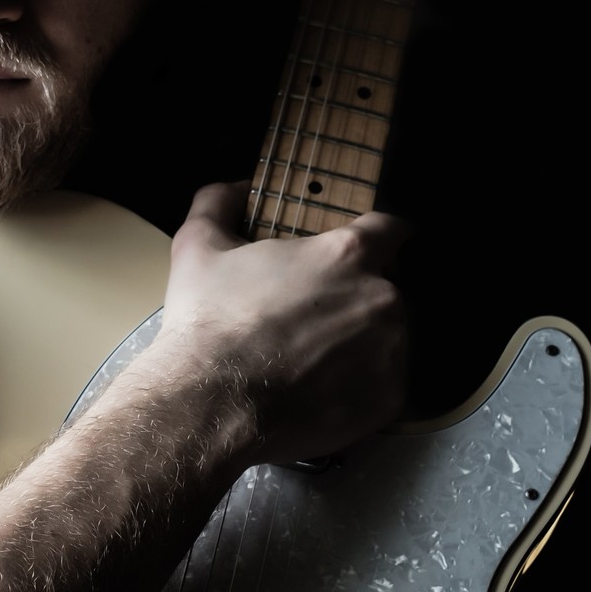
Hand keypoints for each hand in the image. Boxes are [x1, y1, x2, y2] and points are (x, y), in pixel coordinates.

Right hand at [159, 181, 411, 467]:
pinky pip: (385, 388)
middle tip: (318, 319)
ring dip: (365, 345)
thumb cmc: (210, 321)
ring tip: (318, 362)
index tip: (368, 248)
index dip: (380, 235)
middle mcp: (384, 299)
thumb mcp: (198, 246)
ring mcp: (392, 354)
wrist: (211, 404)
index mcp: (349, 254)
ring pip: (391, 340)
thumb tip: (236, 186)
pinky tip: (324, 393)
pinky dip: (362, 389)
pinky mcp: (388, 402)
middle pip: (388, 290)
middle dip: (360, 299)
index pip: (393, 229)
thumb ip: (220, 202)